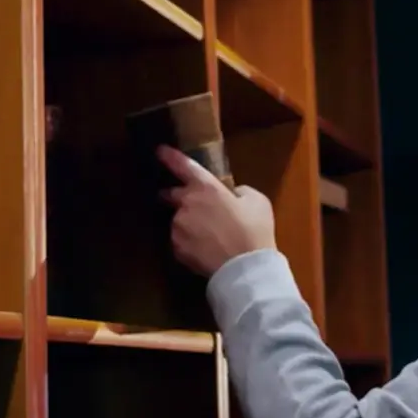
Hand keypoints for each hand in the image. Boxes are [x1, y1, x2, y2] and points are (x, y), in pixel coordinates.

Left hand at [157, 144, 276, 276]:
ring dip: (187, 224)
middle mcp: (185, 204)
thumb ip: (240, 192)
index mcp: (205, 187)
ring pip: (178, 221)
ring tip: (208, 237)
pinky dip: (189, 243)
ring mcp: (177, 227)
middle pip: (171, 194)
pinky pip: (180, 241)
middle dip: (175, 196)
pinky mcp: (176, 248)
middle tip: (189, 205)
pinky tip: (205, 250)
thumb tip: (233, 194)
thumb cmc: (254, 230)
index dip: (169, 157)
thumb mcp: (257, 201)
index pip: (183, 166)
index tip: (159, 150)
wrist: (244, 267)